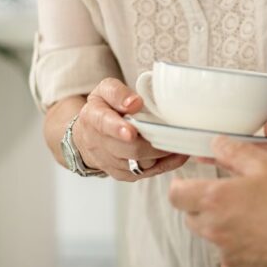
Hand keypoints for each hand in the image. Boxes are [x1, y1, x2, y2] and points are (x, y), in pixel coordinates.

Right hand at [74, 78, 188, 180]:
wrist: (89, 134)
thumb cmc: (103, 108)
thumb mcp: (106, 91)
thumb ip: (118, 93)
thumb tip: (135, 103)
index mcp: (93, 118)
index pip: (104, 124)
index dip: (118, 129)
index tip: (131, 132)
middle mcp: (98, 144)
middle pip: (129, 149)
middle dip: (152, 144)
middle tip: (171, 134)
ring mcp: (110, 162)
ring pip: (140, 164)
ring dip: (160, 154)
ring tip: (176, 141)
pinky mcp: (122, 174)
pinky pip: (147, 173)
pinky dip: (166, 164)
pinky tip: (177, 153)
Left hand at [169, 135, 266, 266]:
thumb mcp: (266, 164)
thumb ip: (234, 151)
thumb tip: (215, 144)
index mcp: (215, 199)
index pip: (175, 195)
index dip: (179, 186)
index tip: (187, 181)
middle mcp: (213, 228)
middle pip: (190, 216)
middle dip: (200, 203)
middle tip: (226, 193)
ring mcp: (226, 252)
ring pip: (210, 235)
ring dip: (220, 223)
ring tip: (250, 212)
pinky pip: (229, 253)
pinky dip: (238, 242)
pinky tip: (262, 232)